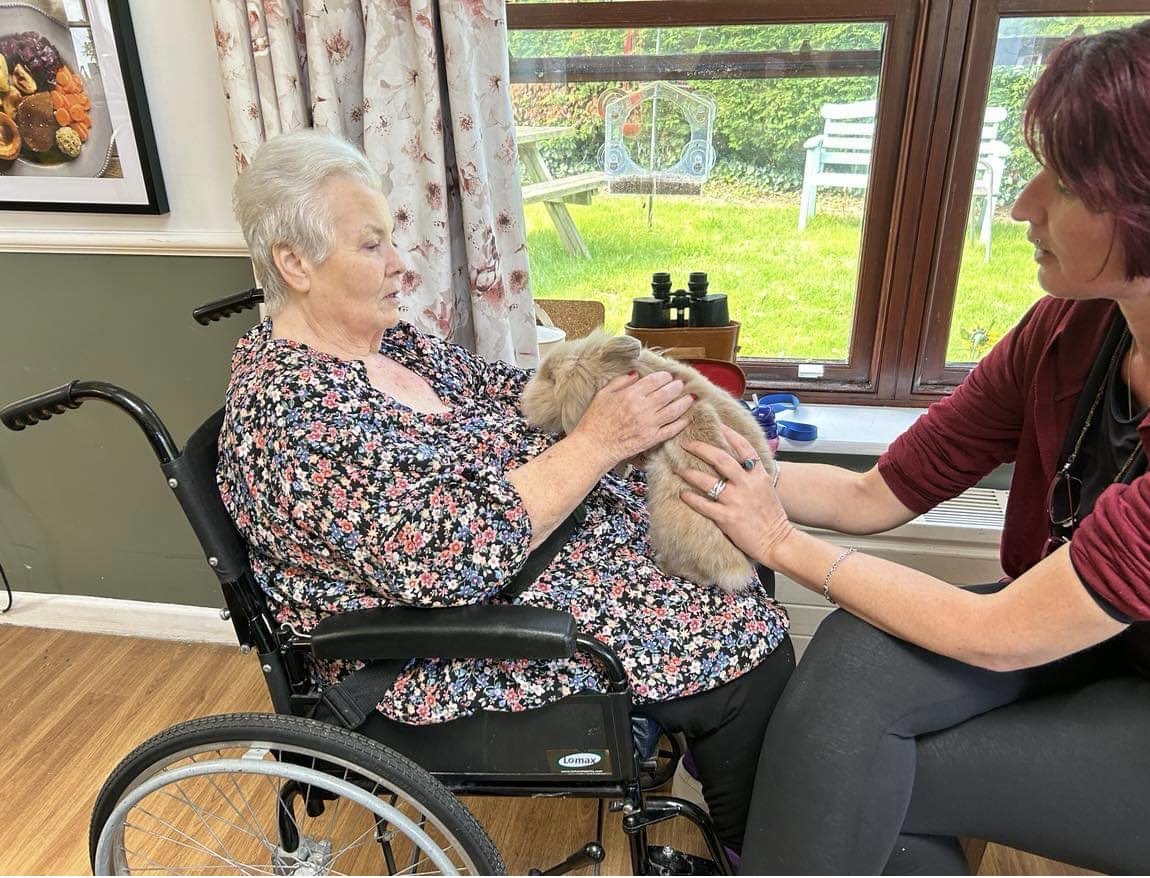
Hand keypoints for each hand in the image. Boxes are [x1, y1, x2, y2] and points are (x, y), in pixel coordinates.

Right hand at [572, 370, 692, 468]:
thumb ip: (620, 382)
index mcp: (630, 395)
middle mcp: (643, 408)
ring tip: (690, 398)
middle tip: (681, 384)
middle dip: (677, 387)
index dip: (664, 376)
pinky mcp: (651, 439)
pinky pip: (671, 429)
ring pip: (673, 410)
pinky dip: (681, 423)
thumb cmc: (594, 421)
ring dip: (684, 402)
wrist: (593, 446)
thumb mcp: (602, 395)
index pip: (654, 381)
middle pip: (667, 393)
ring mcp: (649, 424)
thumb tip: (635, 374)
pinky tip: (686, 418)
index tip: (668, 376)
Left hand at [679, 424, 794, 564]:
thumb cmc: (771, 516)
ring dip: (690, 473)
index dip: (729, 434)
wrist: (777, 541)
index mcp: (759, 475)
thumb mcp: (766, 488)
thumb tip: (738, 461)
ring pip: (708, 481)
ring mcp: (736, 500)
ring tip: (678, 469)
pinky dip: (691, 498)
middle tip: (686, 444)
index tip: (716, 424)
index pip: (744, 447)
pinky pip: (703, 504)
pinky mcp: (727, 517)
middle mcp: (747, 484)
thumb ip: (752, 474)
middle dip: (701, 448)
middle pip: (721, 459)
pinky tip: (682, 494)